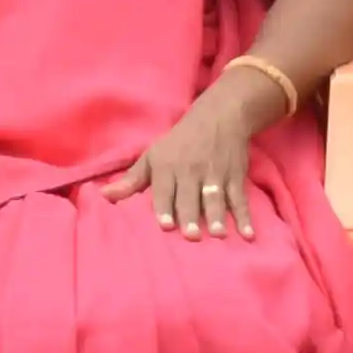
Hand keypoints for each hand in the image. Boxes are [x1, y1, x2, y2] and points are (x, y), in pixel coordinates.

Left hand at [122, 79, 276, 236]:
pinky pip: (240, 198)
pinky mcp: (235, 177)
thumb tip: (104, 197)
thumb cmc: (179, 142)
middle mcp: (191, 170)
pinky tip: (247, 233)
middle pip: (190, 196)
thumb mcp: (152, 155)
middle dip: (190, 215)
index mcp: (167, 166)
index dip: (165, 207)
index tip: (166, 225)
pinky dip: (245, 216)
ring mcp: (215, 174)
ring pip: (215, 197)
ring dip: (217, 216)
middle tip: (192, 236)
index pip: (165, 190)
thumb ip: (131, 181)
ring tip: (218, 235)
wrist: (219, 116)